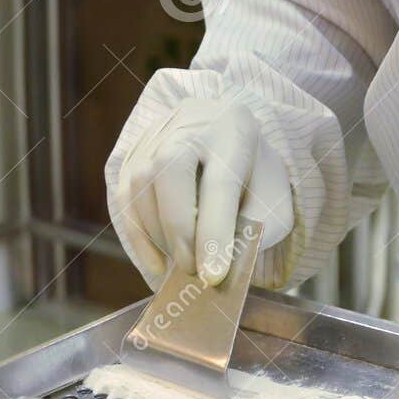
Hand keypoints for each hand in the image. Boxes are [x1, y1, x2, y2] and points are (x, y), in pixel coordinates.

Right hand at [114, 97, 293, 286]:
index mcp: (234, 130)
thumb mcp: (273, 201)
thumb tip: (217, 266)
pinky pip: (124, 197)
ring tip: (182, 264)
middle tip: (192, 270)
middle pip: (169, 171)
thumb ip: (253, 230)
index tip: (213, 276)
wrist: (232, 142)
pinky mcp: (133, 154)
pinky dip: (138, 236)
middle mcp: (190, 123)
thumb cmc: (256, 179)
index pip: (219, 183)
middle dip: (180, 231)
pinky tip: (157, 262)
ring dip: (159, 235)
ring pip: (141, 185)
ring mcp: (155, 134)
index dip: (214, 233)